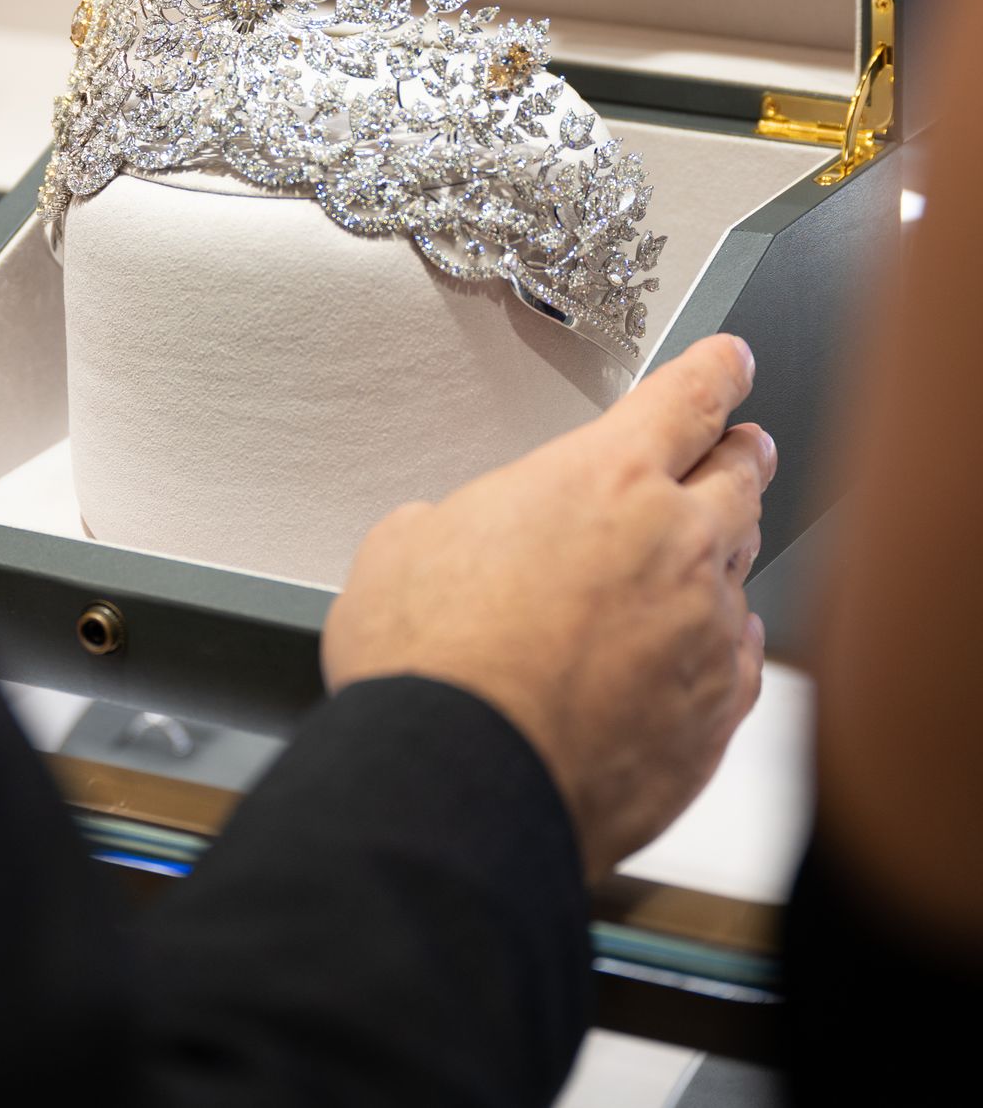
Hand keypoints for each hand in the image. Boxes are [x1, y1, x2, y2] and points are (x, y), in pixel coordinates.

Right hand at [323, 334, 772, 880]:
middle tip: (740, 450)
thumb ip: (455, 522)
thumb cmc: (429, 664)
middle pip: (741, 478)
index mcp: (606, 479)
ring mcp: (705, 634)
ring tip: (694, 565)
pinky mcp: (714, 718)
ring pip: (739, 572)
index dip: (718, 371)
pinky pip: (739, 662)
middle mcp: (676, 545)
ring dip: (720, 557)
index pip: (690, 397)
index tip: (732, 362)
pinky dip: (721, 648)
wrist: (460, 783)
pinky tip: (691, 657)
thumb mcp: (405, 548)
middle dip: (741, 456)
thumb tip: (445, 539)